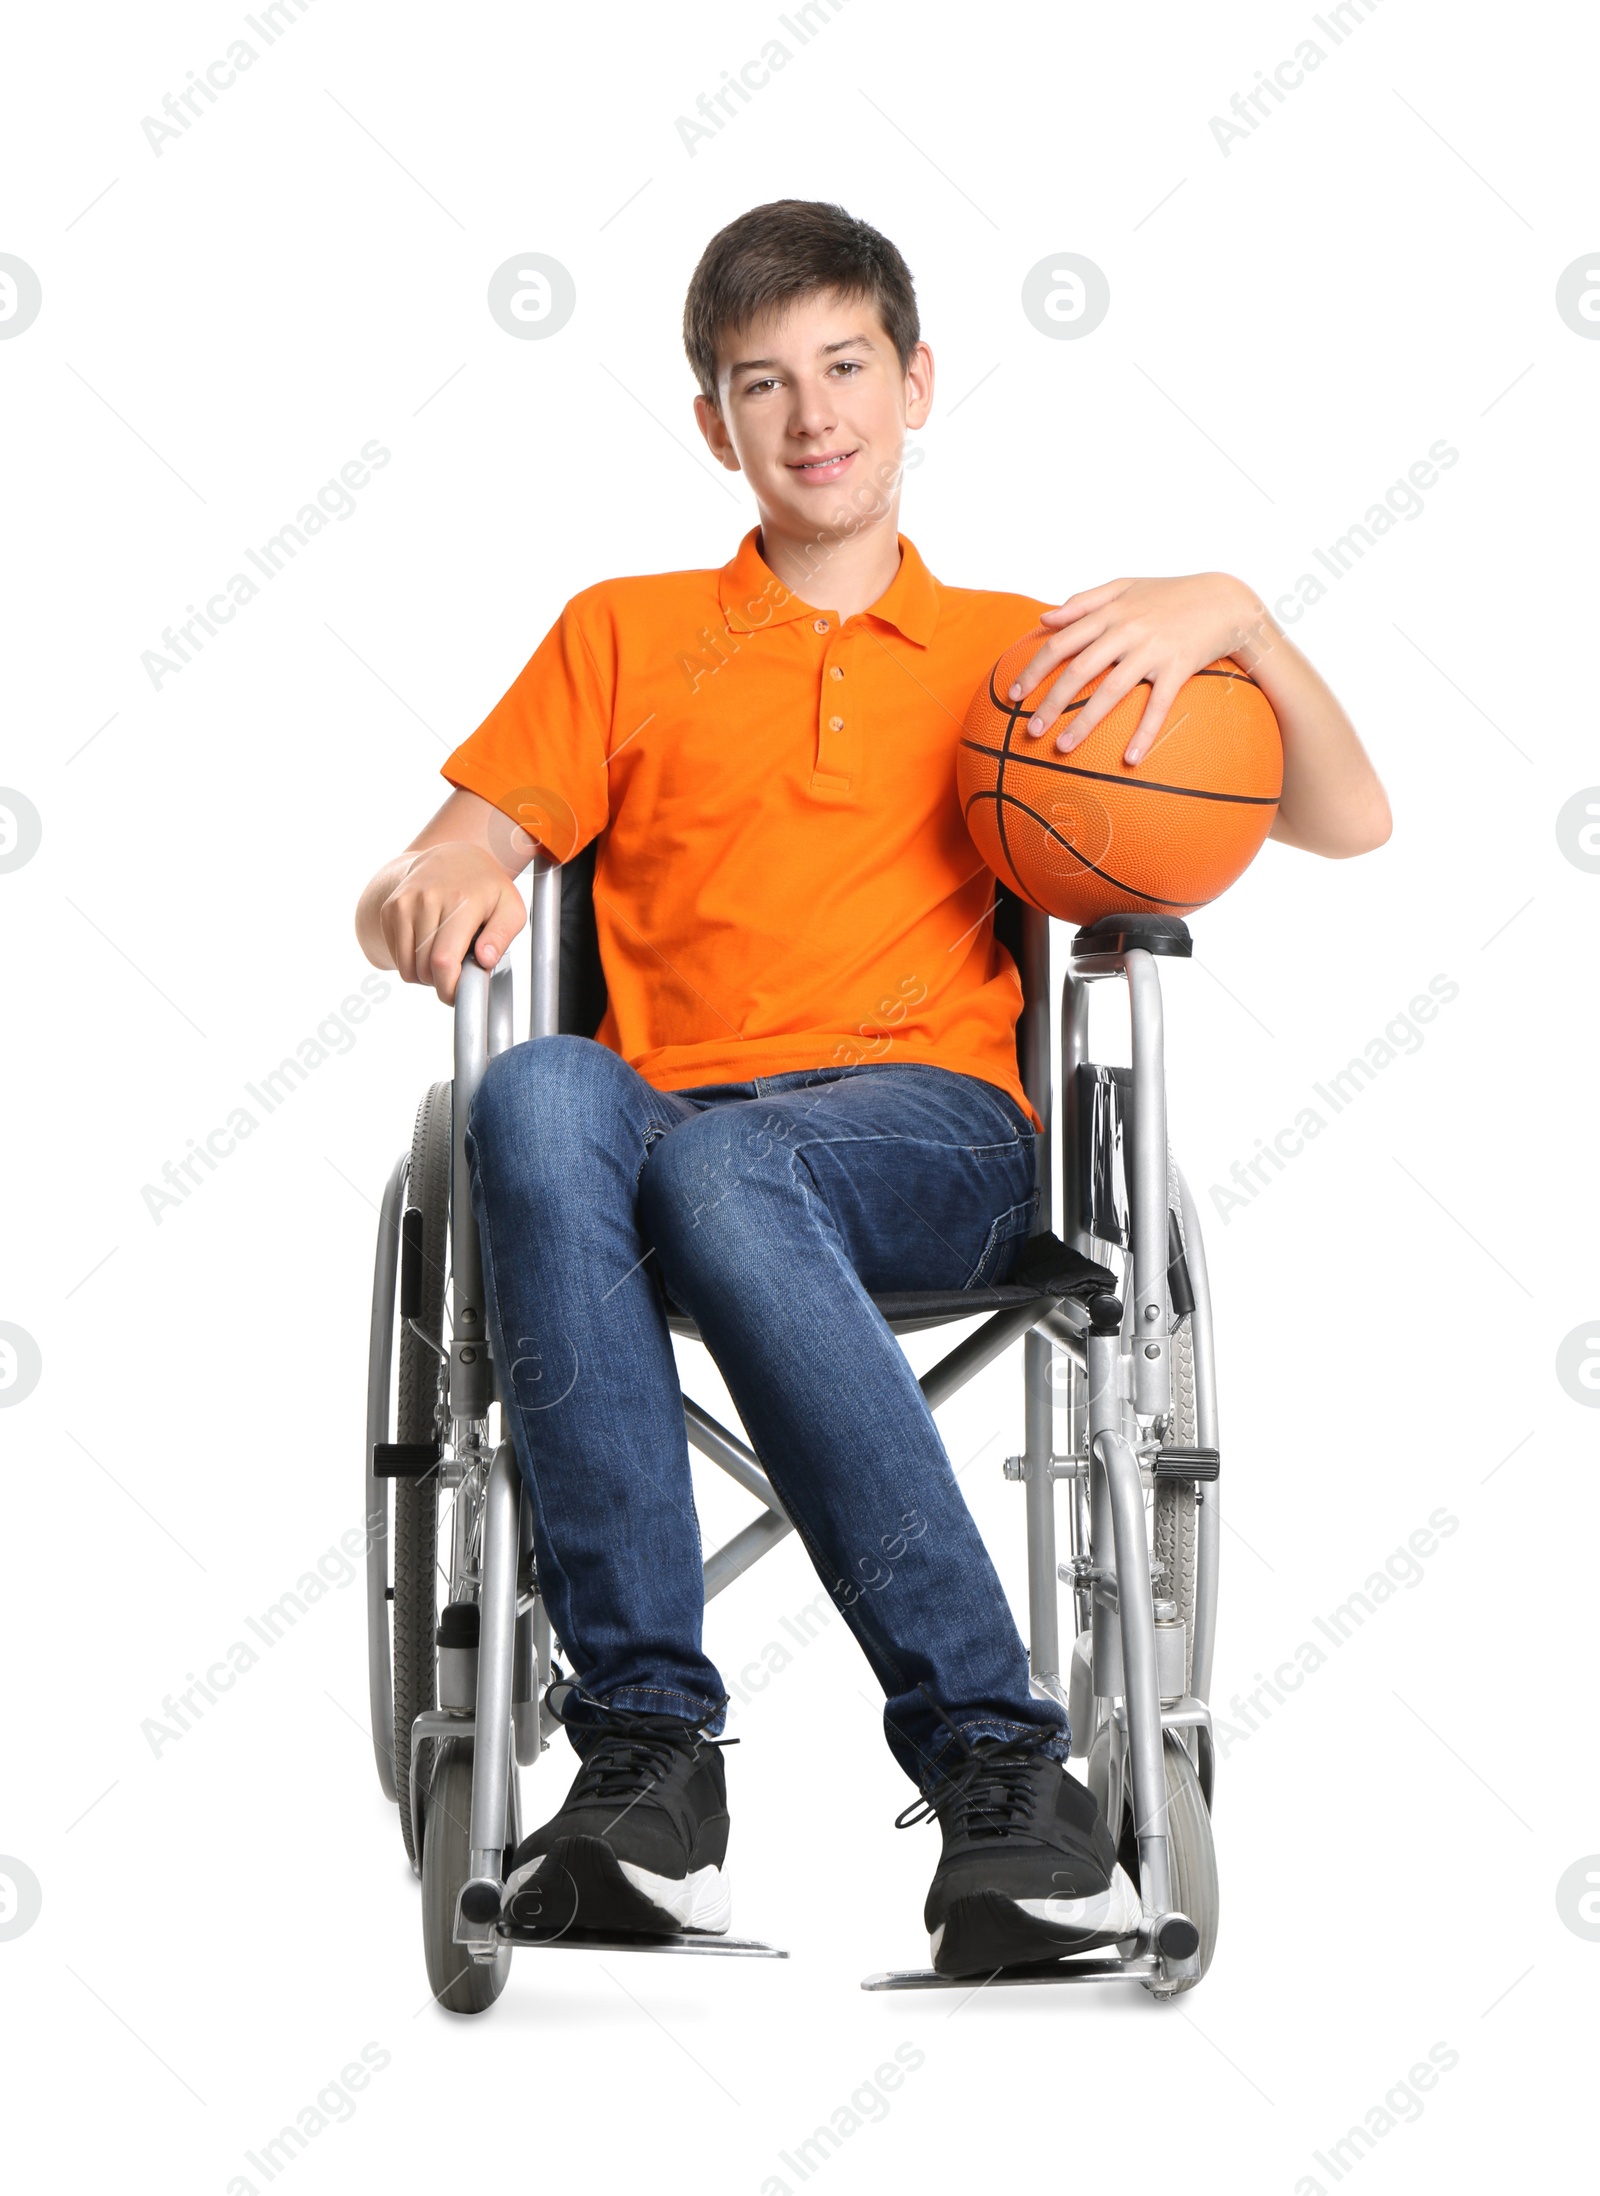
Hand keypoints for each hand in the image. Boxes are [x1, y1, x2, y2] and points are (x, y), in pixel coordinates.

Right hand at [378, 842, 526, 1003]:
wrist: (450, 858)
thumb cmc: (485, 889)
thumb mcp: (510, 907)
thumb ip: (502, 936)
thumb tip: (485, 960)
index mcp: (461, 902)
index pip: (444, 960)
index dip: (449, 988)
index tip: (459, 995)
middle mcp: (427, 899)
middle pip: (425, 969)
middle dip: (442, 983)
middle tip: (459, 971)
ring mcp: (404, 904)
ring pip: (408, 967)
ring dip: (426, 975)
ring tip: (445, 959)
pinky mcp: (390, 910)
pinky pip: (397, 956)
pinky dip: (412, 962)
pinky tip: (429, 947)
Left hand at [1010, 573, 1269, 762]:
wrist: (1224, 600)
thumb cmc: (1169, 595)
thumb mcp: (1124, 586)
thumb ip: (1083, 601)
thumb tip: (1044, 619)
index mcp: (1109, 613)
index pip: (1060, 643)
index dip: (1033, 670)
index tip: (1013, 695)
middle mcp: (1126, 631)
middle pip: (1078, 670)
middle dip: (1050, 702)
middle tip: (1030, 731)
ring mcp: (1152, 650)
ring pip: (1111, 691)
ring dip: (1083, 722)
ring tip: (1061, 749)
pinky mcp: (1178, 667)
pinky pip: (1158, 705)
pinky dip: (1144, 733)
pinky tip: (1129, 760)